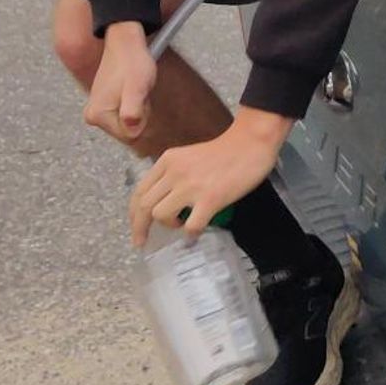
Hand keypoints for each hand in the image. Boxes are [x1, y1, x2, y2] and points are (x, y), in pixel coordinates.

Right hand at [85, 23, 155, 143]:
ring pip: (128, 123)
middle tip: (138, 93)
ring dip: (137, 108)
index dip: (142, 118)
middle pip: (128, 131)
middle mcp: (93, 116)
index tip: (139, 98)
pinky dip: (133, 104)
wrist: (126, 43)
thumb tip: (130, 127)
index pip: (130, 136)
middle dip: (139, 115)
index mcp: (98, 115)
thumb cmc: (133, 63)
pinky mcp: (103, 105)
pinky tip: (131, 90)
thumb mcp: (137, 87)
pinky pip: (126, 114)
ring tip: (134, 90)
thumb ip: (133, 110)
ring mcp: (97, 110)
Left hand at [128, 107, 293, 248]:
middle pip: (144, 206)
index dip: (133, 215)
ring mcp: (191, 186)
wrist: (252, 142)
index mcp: (167, 161)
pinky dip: (191, 233)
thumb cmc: (225, 151)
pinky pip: (191, 225)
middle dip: (140, 228)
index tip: (137, 229)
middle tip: (143, 242)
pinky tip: (197, 230)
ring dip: (169, 225)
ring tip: (182, 223)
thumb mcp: (188, 156)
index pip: (139, 192)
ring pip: (160, 215)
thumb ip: (173, 174)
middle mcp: (174, 173)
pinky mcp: (210, 198)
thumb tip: (165, 200)